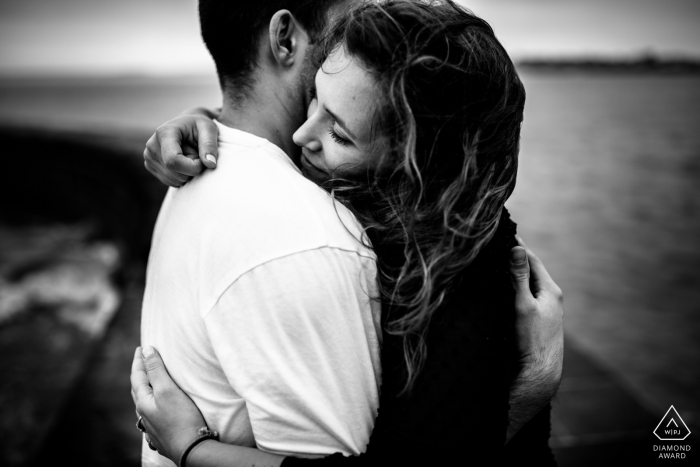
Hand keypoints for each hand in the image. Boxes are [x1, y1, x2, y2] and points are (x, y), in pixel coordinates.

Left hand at [131, 346, 206, 462]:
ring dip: (145, 388)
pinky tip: (157, 406)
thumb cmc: (181, 418)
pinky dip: (152, 402)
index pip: (137, 376)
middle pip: (138, 389)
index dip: (139, 360)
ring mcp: (152, 425)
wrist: (191, 449)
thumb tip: (146, 350)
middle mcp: (144, 414)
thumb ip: (156, 370)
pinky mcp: (162, 432)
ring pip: (144, 402)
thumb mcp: (167, 390)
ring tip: (149, 380)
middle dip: (139, 373)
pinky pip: (152, 413)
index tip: (141, 347)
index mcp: (143, 402)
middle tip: (142, 360)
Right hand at [143, 113, 219, 186]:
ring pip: (175, 180)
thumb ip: (210, 145)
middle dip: (192, 169)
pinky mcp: (150, 167)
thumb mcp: (209, 129)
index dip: (192, 167)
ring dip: (188, 173)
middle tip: (197, 154)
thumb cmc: (199, 126)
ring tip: (189, 155)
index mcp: (164, 133)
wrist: (188, 126)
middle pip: (175, 173)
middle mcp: (152, 146)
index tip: (203, 161)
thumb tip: (210, 164)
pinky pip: (172, 182)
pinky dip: (182, 176)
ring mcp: (149, 157)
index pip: (173, 161)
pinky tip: (183, 162)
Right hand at [509, 237, 563, 387]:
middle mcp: (552, 298)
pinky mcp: (540, 320)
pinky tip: (507, 290)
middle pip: (532, 271)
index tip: (507, 232)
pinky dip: (518, 287)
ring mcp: (547, 310)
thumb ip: (519, 277)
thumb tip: (517, 249)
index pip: (533, 260)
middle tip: (502, 243)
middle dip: (518, 257)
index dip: (519, 246)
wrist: (539, 371)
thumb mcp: (523, 304)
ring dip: (517, 273)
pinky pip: (528, 296)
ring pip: (530, 284)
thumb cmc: (532, 339)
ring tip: (502, 262)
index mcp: (551, 290)